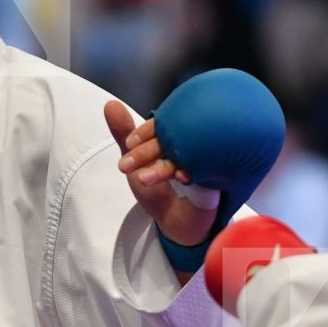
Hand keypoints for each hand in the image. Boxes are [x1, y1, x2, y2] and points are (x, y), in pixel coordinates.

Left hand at [105, 100, 217, 245]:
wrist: (175, 222)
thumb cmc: (158, 189)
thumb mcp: (135, 162)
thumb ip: (123, 135)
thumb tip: (109, 104)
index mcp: (175, 137)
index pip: (163, 124)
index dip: (145, 131)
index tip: (129, 143)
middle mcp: (192, 145)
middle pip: (175, 138)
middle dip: (149, 150)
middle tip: (127, 165)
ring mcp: (206, 160)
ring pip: (188, 155)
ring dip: (165, 165)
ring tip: (144, 178)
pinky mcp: (217, 178)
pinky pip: (208, 171)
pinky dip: (193, 173)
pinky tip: (180, 178)